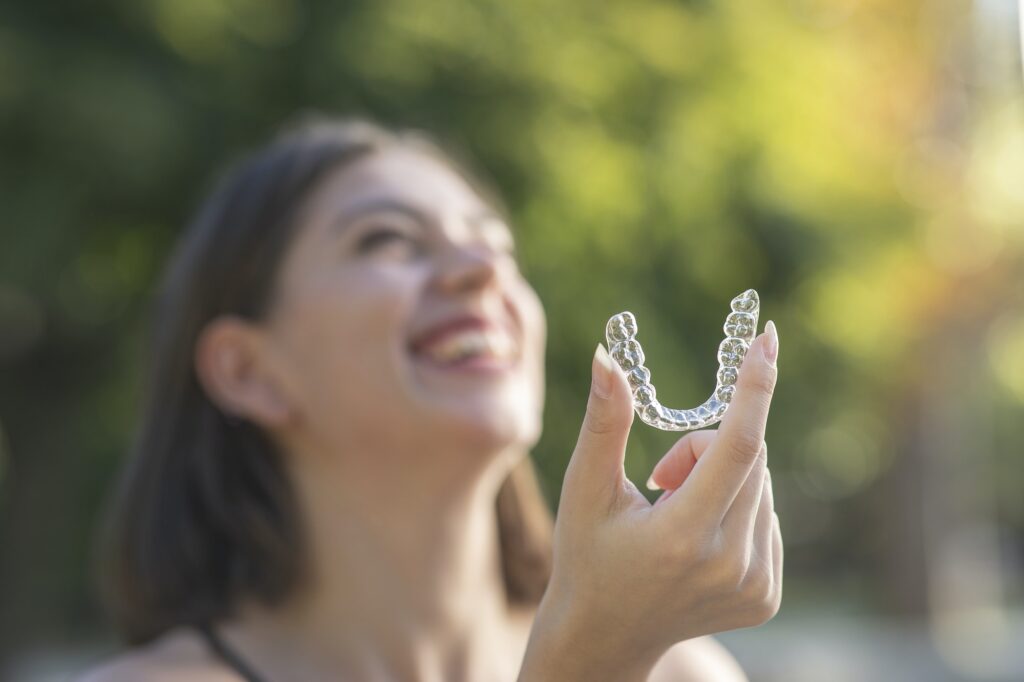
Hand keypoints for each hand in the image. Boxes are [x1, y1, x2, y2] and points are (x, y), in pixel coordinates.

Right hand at [520, 323, 781, 681]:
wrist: (605, 636)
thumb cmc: (586, 554)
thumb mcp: (586, 488)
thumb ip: (605, 422)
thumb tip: (608, 356)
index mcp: (682, 536)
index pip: (738, 446)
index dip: (754, 387)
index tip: (767, 339)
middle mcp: (729, 564)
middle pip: (748, 457)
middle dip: (706, 445)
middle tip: (661, 476)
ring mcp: (754, 585)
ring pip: (762, 483)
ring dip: (721, 477)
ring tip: (673, 513)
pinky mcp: (768, 595)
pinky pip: (767, 514)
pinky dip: (736, 506)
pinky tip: (697, 538)